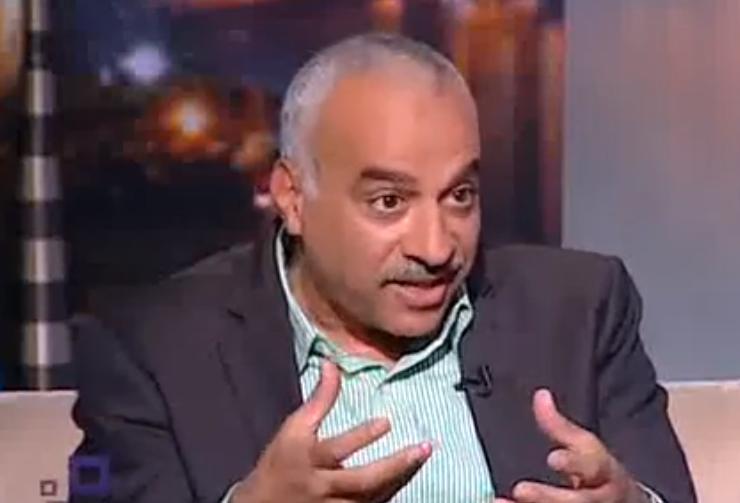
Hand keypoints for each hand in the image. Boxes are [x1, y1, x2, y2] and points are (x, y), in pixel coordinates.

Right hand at [232, 361, 431, 502]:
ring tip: (423, 458)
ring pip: (372, 498)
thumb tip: (331, 364)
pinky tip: (407, 478)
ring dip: (400, 479)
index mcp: (308, 459)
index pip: (337, 449)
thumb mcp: (293, 430)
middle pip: (363, 481)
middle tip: (424, 448)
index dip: (362, 436)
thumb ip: (318, 399)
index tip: (387, 422)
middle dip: (396, 466)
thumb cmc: (279, 464)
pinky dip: (389, 493)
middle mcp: (322, 486)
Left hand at [494, 389, 648, 502]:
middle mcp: (602, 498)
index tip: (553, 458)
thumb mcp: (586, 447)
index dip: (574, 463)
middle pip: (580, 501)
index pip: (594, 467)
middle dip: (549, 497)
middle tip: (520, 490)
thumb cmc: (599, 472)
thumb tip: (540, 395)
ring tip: (501, 502)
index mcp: (606, 472)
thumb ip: (560, 426)